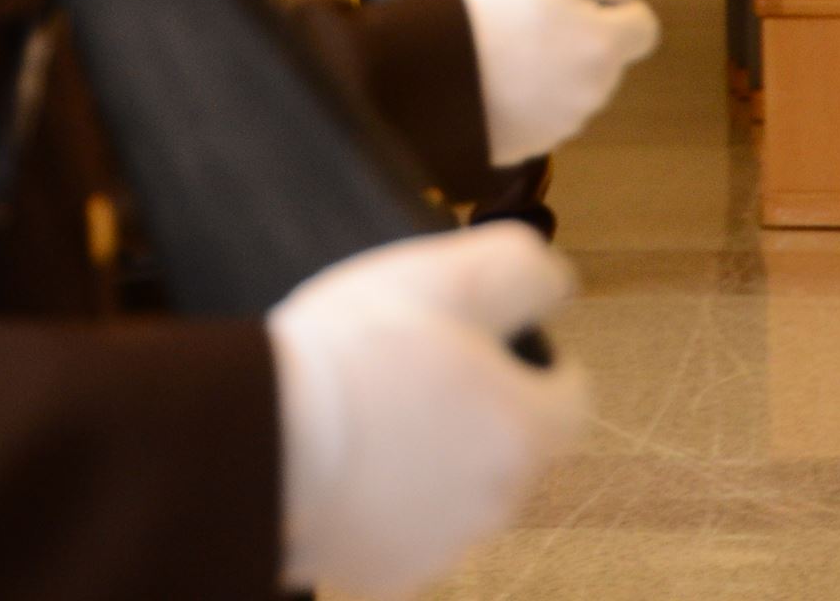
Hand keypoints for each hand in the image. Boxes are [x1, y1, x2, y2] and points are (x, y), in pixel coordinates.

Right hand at [268, 224, 587, 596]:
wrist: (266, 434)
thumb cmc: (359, 350)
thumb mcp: (451, 272)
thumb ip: (525, 269)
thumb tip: (559, 285)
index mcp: (524, 431)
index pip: (573, 399)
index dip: (541, 362)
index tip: (497, 341)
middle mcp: (498, 502)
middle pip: (514, 446)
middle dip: (483, 407)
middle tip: (423, 364)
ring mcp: (442, 547)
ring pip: (461, 489)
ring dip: (437, 454)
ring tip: (376, 406)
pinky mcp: (388, 575)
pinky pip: (407, 528)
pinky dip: (390, 497)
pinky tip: (351, 456)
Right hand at [454, 0, 661, 164]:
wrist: (427, 67)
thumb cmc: (490, 7)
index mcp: (604, 46)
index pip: (645, 29)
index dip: (618, 9)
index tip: (580, 0)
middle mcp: (594, 92)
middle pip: (607, 58)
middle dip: (582, 38)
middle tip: (532, 20)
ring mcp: (564, 125)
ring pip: (577, 87)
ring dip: (557, 69)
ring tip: (507, 49)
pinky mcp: (533, 146)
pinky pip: (546, 114)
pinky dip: (531, 98)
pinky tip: (497, 79)